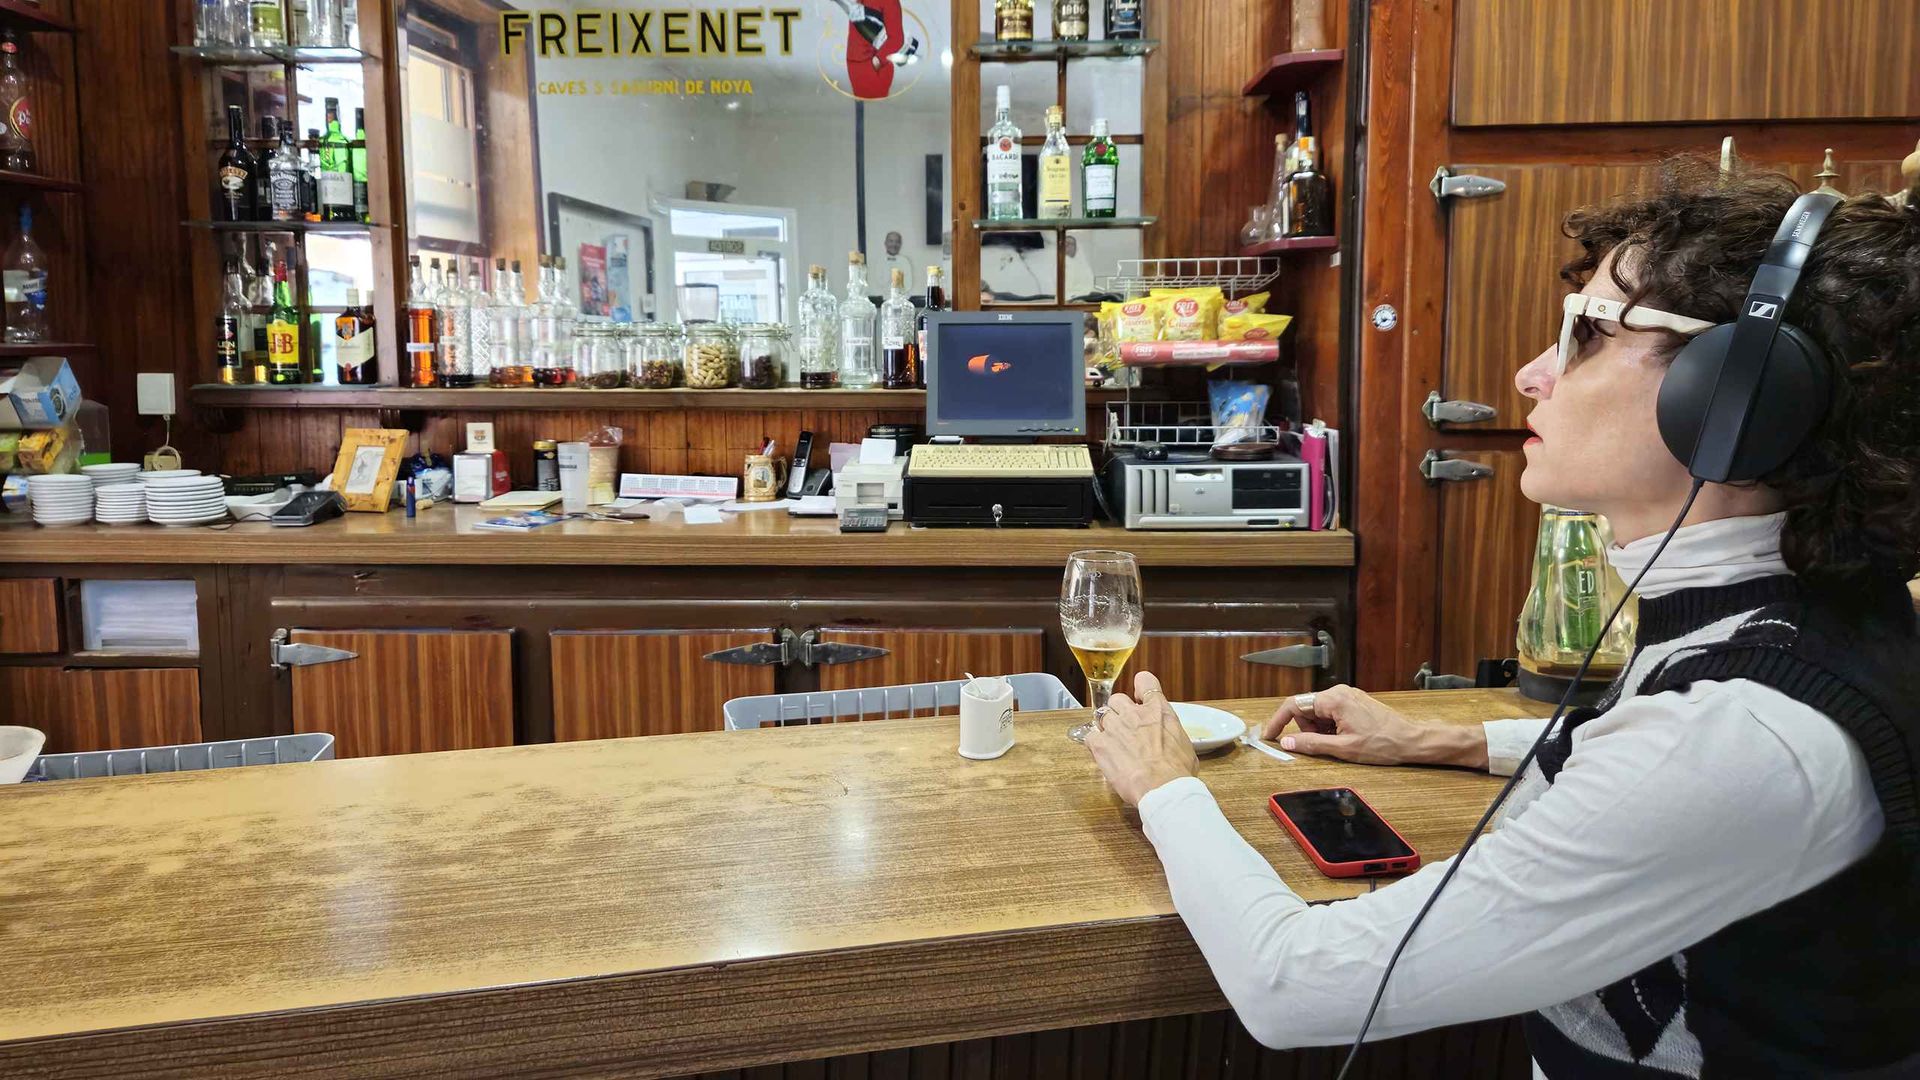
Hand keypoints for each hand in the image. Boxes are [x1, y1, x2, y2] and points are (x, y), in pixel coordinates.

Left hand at [1085, 671, 1198, 805]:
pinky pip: (1090, 736)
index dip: (1140, 687)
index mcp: (1159, 711)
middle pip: (1117, 699)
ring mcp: (1115, 727)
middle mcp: (1135, 713)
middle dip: (1119, 710)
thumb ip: (1172, 735)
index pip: (1145, 681)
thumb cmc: (1177, 771)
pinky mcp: (1100, 744)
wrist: (1162, 788)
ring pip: (1102, 715)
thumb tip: (1172, 742)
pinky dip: (1094, 743)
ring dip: (1107, 726)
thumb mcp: (1185, 746)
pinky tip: (1103, 754)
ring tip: (1114, 743)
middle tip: (1125, 727)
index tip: (1139, 696)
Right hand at [1263, 684, 1482, 767]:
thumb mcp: (1343, 749)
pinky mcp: (1354, 702)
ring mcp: (1347, 696)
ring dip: (1319, 730)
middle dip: (1306, 729)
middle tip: (1320, 746)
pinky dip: (1330, 727)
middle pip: (1306, 709)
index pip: (1294, 705)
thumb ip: (1312, 744)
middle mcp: (1339, 692)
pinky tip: (1345, 738)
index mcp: (1334, 700)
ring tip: (1338, 743)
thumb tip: (1287, 743)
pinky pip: (1331, 712)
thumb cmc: (1381, 744)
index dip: (1278, 721)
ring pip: (1318, 712)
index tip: (1270, 736)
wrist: (1411, 741)